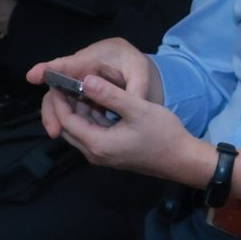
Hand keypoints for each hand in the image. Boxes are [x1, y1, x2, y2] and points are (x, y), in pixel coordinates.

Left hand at [29, 41, 201, 183]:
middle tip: (63, 82)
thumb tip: (85, 79)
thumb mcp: (138, 109)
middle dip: (62, 105)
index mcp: (97, 143)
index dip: (58, 100)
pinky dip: (88, 117)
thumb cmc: (163, 134)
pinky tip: (94, 102)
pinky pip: (91, 133)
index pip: (66, 120)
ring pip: (79, 130)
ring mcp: (103, 154)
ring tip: (76, 87)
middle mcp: (94, 153)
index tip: (57, 80)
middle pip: (67, 127)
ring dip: (75, 111)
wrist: (182, 159)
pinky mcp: (111, 152)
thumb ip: (110, 95)